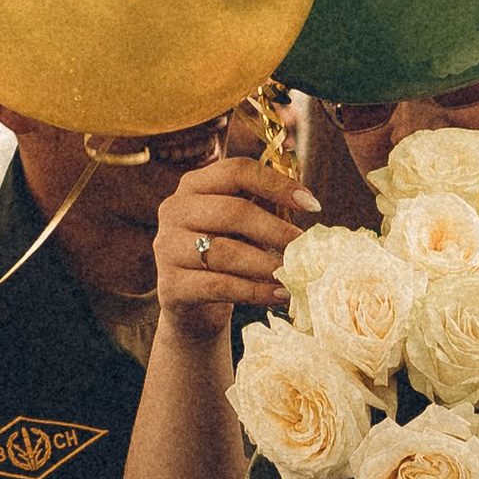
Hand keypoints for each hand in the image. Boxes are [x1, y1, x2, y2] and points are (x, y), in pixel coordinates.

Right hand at [152, 124, 317, 342]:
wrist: (195, 307)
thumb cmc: (226, 255)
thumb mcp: (242, 226)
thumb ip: (265, 206)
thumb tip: (308, 200)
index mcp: (194, 185)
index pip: (237, 171)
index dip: (276, 185)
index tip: (312, 205)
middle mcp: (174, 210)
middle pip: (232, 212)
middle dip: (275, 230)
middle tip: (304, 247)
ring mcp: (167, 248)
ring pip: (225, 252)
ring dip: (267, 264)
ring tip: (295, 274)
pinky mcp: (170, 286)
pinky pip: (219, 286)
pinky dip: (255, 292)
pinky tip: (280, 294)